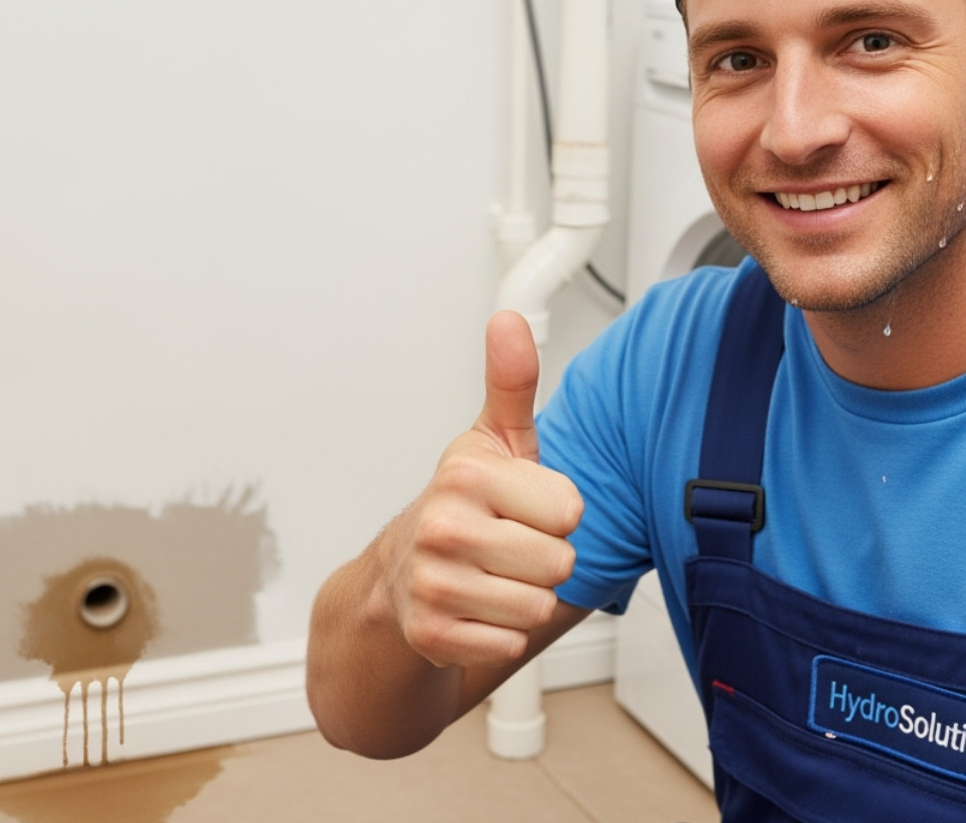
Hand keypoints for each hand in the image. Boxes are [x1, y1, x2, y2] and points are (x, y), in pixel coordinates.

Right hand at [379, 310, 583, 669]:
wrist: (395, 580)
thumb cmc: (464, 506)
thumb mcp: (493, 442)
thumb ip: (510, 384)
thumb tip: (507, 321)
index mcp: (465, 474)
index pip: (570, 512)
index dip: (555, 514)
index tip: (521, 507)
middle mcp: (443, 526)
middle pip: (559, 563)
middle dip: (543, 560)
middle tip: (506, 547)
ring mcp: (432, 584)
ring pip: (537, 608)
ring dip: (523, 599)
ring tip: (490, 577)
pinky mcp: (431, 636)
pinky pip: (510, 644)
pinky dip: (499, 635)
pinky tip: (473, 611)